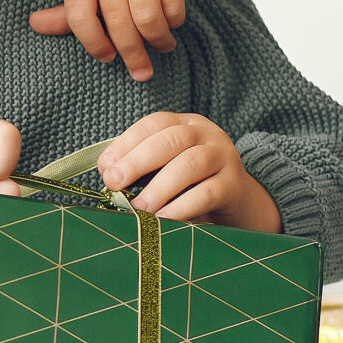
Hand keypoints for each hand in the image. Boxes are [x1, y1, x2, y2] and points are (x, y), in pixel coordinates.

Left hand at [27, 0, 213, 80]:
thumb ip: (69, 9)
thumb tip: (34, 24)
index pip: (78, 15)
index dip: (93, 43)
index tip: (107, 57)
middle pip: (116, 20)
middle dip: (131, 53)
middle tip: (141, 71)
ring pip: (146, 16)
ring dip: (157, 39)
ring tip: (163, 46)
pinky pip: (172, 2)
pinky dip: (175, 20)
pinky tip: (173, 23)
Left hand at [98, 112, 280, 231]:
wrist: (237, 201)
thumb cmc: (191, 183)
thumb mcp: (166, 167)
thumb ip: (140, 166)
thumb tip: (108, 175)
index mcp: (186, 123)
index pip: (155, 124)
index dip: (127, 143)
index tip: (105, 167)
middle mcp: (207, 134)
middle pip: (171, 140)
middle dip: (137, 162)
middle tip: (114, 184)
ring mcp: (224, 157)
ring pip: (190, 164)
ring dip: (159, 187)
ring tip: (139, 207)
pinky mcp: (234, 185)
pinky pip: (207, 193)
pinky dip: (181, 207)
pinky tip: (163, 218)